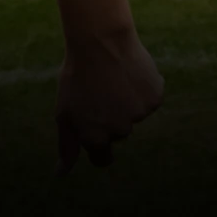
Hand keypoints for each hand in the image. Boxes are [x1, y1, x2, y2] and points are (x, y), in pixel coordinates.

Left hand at [54, 28, 163, 172]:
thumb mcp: (64, 113)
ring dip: (128, 102)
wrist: (101, 42)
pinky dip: (144, 90)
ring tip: (115, 80)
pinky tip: (131, 74)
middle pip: (119, 132)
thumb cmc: (77, 77)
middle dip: (112, 117)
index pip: (102, 158)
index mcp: (95, 137)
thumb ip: (66, 146)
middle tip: (101, 93)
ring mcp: (139, 115)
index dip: (99, 146)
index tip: (97, 130)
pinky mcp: (155, 98)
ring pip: (136, 115)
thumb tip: (61, 175)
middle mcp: (119, 130)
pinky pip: (151, 99)